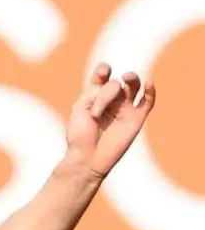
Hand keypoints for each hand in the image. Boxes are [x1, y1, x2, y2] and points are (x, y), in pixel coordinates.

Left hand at [65, 62, 155, 178]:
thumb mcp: (81, 109)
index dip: (103, 70)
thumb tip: (116, 83)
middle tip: (96, 111)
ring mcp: (125, 109)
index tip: (103, 72)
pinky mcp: (137, 118)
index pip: (102, 77)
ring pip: (133, 87)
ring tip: (127, 77)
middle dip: (107, 92)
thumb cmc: (80, 135)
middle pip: (115, 84)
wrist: (87, 158)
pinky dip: (150, 91)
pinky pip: (148, 101)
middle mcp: (111, 101)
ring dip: (132, 79)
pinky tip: (148, 83)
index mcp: (94, 97)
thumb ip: (97, 92)